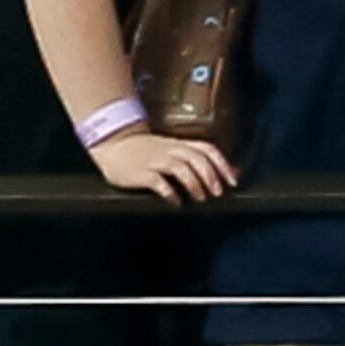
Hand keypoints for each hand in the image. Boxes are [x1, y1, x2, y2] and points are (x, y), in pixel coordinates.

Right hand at [89, 128, 235, 203]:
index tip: (232, 182)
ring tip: (200, 198)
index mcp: (178, 144)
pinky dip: (169, 192)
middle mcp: (169, 150)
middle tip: (217, 193)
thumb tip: (230, 171)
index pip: (206, 149)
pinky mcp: (140, 172)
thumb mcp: (170, 149)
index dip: (222, 165)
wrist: (112, 143)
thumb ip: (194, 157)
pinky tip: (175, 202)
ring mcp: (154, 160)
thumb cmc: (144, 150)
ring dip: (193, 184)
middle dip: (210, 176)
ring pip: (179, 167)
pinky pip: (158, 181)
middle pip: (195, 158)